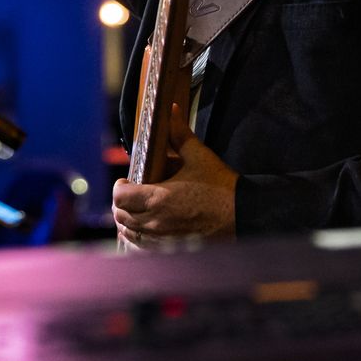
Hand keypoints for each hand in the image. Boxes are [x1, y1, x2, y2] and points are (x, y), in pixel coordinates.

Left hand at [112, 134, 237, 250]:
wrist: (242, 215)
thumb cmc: (221, 187)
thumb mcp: (199, 156)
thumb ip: (179, 133)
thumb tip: (171, 110)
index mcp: (157, 198)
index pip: (119, 197)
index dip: (118, 187)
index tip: (126, 181)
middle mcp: (155, 222)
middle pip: (120, 215)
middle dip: (121, 203)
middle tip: (130, 193)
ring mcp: (161, 239)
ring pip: (129, 233)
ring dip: (127, 220)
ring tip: (135, 210)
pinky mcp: (170, 250)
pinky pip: (142, 247)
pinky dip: (137, 237)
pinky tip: (144, 228)